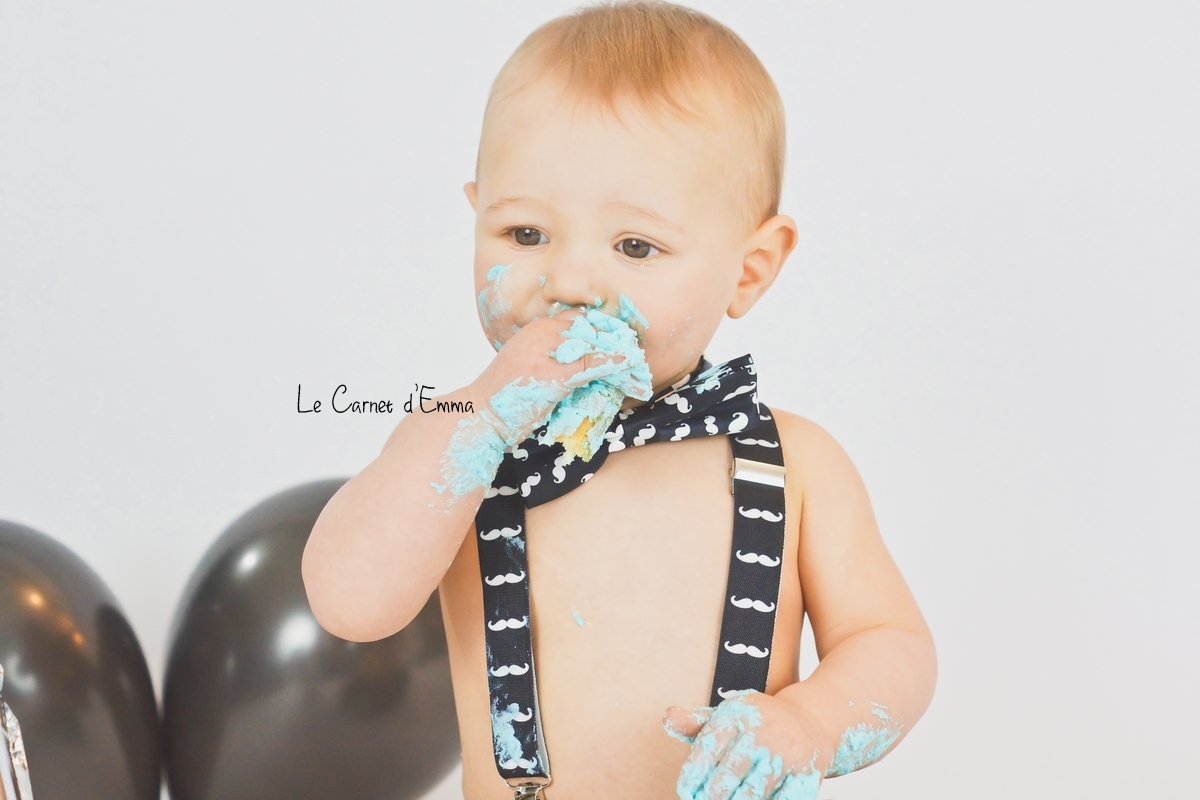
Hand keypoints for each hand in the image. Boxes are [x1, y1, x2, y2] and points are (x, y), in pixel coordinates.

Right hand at [468, 312, 624, 442]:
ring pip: (594, 343)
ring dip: (620, 352)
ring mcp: (546, 353)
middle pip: (590, 326)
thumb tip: (583, 361)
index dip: (602, 327)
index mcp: (535, 330)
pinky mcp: (553, 376)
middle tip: (637, 350)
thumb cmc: (505, 398)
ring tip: (639, 363)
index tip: (621, 338)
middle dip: (615, 337)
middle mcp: (541, 334)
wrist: (479, 417)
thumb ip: (553, 358)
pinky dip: (614, 363)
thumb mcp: (530, 367)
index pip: (578, 318)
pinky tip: (629, 365)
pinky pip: (591, 364)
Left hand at [664, 691, 825, 799]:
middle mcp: (763, 731)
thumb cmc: (757, 722)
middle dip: (713, 795)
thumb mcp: (727, 715)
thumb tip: (668, 717)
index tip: (686, 791)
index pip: (709, 746)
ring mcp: (786, 753)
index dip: (693, 773)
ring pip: (754, 792)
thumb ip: (695, 722)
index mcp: (738, 715)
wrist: (810, 718)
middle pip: (730, 774)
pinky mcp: (807, 772)